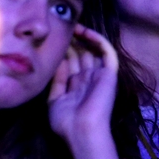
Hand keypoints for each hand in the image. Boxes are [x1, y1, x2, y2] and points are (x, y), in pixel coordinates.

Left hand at [47, 25, 119, 158]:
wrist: (81, 131)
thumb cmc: (65, 121)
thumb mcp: (54, 99)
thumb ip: (56, 81)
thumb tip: (55, 61)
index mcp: (75, 85)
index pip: (70, 61)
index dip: (61, 48)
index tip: (49, 37)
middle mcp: (87, 78)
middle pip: (80, 53)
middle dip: (70, 40)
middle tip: (58, 28)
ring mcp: (98, 76)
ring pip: (93, 50)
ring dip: (82, 37)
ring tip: (71, 26)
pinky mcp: (109, 75)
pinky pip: (107, 53)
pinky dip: (97, 41)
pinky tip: (84, 32)